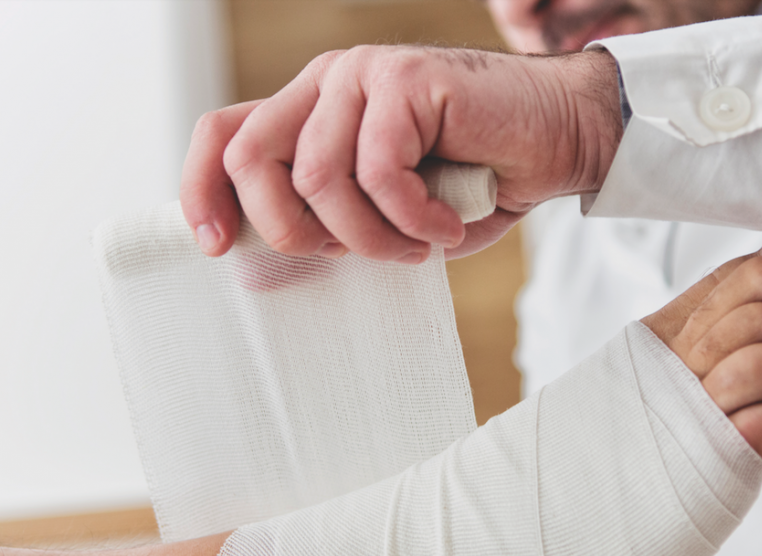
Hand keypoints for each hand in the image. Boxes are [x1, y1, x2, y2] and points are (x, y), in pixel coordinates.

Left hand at [180, 47, 621, 262]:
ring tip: (416, 246)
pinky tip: (447, 225)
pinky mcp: (406, 79)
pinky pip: (379, 172)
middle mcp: (328, 85)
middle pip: (248, 153)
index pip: (223, 135)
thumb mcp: (387, 222)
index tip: (216, 245)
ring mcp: (365, 75)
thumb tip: (256, 274)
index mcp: (312, 113)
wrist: (560, 138)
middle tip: (342, 256)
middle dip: (287, 229)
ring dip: (370, 237)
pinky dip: (414, 219)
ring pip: (318, 177)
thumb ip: (328, 234)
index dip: (202, 189)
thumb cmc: (477, 182)